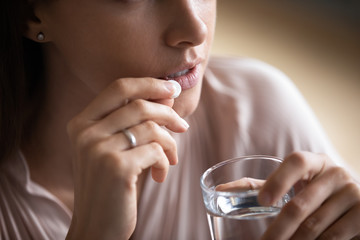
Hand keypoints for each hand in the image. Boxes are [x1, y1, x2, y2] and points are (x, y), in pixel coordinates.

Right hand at [65, 78, 188, 239]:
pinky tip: (160, 176)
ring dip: (170, 143)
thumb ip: (134, 122)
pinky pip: (156, 151)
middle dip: (169, 114)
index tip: (173, 89)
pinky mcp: (117, 168)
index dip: (150, 84)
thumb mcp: (115, 149)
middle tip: (183, 126)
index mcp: (81, 123)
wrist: (96, 226)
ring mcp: (99, 149)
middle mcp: (86, 132)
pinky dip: (166, 162)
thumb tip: (167, 95)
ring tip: (171, 159)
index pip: (119, 87)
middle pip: (140, 105)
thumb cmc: (109, 185)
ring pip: (152, 128)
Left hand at [258, 151, 359, 239]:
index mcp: (315, 162)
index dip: (278, 180)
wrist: (355, 205)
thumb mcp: (294, 185)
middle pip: (300, 204)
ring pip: (314, 226)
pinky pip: (333, 237)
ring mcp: (353, 193)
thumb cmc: (314, 193)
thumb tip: (221, 189)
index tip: (262, 200)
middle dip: (278, 231)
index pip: (296, 162)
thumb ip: (262, 186)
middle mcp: (336, 173)